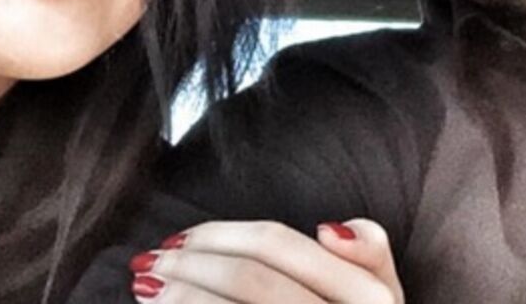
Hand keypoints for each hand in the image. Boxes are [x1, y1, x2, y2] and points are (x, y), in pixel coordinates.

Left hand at [128, 218, 403, 302]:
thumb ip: (369, 253)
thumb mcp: (379, 296)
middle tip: (150, 259)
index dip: (220, 235)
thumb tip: (326, 230)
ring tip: (146, 288)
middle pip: (248, 279)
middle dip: (188, 263)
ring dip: (176, 295)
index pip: (278, 245)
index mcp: (372, 299)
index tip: (181, 238)